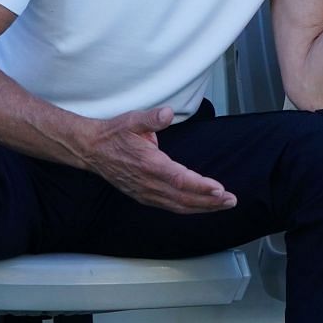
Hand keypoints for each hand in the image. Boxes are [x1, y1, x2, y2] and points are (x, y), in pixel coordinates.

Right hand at [78, 107, 236, 213]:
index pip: (180, 179)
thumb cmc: (114, 134)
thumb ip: (151, 118)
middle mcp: (148, 183)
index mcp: (149, 164)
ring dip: (203, 207)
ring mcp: (145, 192)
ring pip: (178, 205)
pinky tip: (202, 207)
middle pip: (184, 198)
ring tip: (224, 205)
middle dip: (210, 201)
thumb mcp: (132, 120)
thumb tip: (167, 113)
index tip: (219, 189)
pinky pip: (170, 207)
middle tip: (231, 200)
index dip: (200, 186)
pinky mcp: (143, 196)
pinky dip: (188, 209)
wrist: (90, 150)